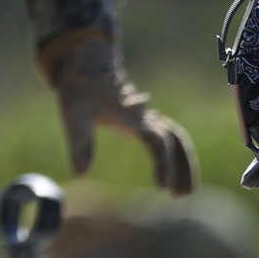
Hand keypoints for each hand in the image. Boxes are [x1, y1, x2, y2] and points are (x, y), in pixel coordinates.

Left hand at [38, 28, 196, 195]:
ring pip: (177, 141)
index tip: (162, 189)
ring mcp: (146, 118)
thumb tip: (80, 174)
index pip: (158, 142)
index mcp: (134, 117)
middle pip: (177, 143)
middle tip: (183, 197)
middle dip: (184, 169)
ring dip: (184, 165)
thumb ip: (79, 144)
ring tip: (182, 194)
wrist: (85, 60)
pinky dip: (175, 157)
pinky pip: (169, 139)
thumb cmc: (79, 86)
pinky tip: (172, 177)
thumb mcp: (74, 114)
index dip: (164, 165)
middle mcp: (145, 117)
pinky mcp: (143, 120)